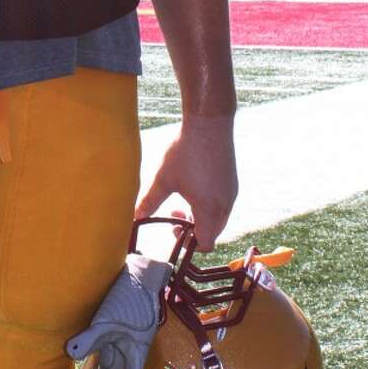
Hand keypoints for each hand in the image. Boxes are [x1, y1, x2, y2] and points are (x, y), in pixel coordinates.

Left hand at [135, 119, 236, 250]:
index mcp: (209, 210)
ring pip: (218, 218)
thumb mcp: (163, 178)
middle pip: (213, 232)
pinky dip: (209, 205)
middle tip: (174, 213)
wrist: (209, 124)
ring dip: (201, 216)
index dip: (190, 244)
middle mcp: (225, 205)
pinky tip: (193, 187)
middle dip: (193, 229)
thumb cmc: (185, 152)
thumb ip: (150, 201)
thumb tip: (135, 216)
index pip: (206, 244)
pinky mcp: (232, 182)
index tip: (174, 228)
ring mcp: (231, 193)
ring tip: (182, 200)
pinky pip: (223, 204)